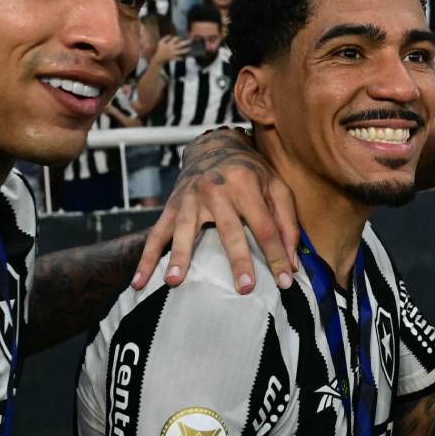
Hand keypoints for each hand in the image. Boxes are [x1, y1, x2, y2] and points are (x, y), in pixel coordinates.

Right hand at [135, 128, 300, 293]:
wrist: (213, 147)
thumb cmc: (251, 173)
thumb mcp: (277, 188)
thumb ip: (287, 223)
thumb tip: (293, 262)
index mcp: (246, 184)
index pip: (265, 226)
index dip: (277, 255)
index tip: (285, 282)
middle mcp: (216, 189)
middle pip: (229, 229)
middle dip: (238, 260)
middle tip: (244, 289)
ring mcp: (190, 198)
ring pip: (184, 230)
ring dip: (179, 256)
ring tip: (175, 282)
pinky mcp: (171, 207)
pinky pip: (156, 234)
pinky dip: (147, 258)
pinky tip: (140, 282)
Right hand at [151, 34, 186, 64]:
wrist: (158, 57)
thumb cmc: (159, 49)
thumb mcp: (160, 42)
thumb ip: (165, 38)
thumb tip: (170, 35)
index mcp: (169, 44)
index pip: (175, 39)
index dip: (177, 38)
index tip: (179, 37)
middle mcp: (172, 48)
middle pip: (180, 45)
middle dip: (185, 42)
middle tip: (190, 41)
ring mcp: (173, 53)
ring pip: (181, 51)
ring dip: (185, 50)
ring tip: (189, 49)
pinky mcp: (173, 57)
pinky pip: (178, 58)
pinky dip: (180, 58)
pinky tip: (183, 58)